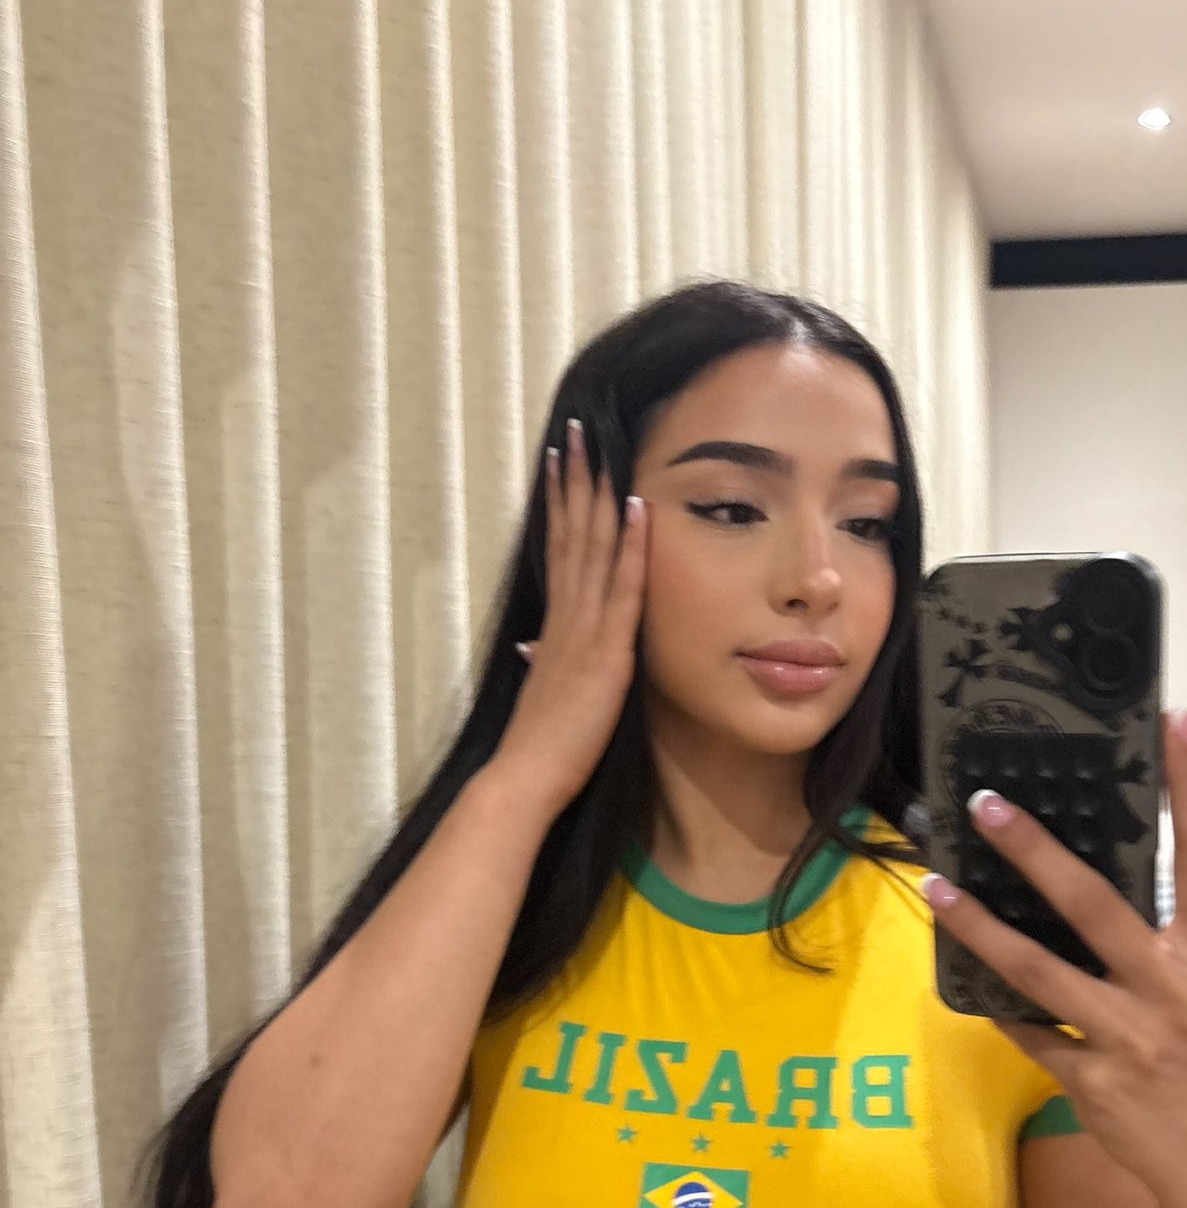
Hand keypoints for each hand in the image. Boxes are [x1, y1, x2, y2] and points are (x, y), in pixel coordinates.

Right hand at [493, 418, 647, 812]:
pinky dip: (630, 547)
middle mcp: (567, 616)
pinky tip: (637, 509)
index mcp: (556, 625)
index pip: (559, 549)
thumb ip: (543, 662)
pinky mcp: (607, 651)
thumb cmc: (542, 745)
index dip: (560, 503)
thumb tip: (531, 647)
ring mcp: (585, 629)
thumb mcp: (545, 693)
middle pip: (571, 534)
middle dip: (575, 481)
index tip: (561, 462)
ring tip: (597, 448)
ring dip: (597, 496)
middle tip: (576, 432)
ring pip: (592, 548)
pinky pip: (622, 589)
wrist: (528, 775)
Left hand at [922, 710, 1186, 1207]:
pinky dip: (1000, 1010)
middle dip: (1035, 851)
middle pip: (1093, 904)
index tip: (1174, 723)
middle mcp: (1172, 989)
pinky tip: (966, 984)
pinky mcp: (1091, 1080)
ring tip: (937, 887)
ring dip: (980, 927)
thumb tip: (1142, 883)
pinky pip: (1031, 1034)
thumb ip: (1183, 944)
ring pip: (1037, 970)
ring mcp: (1128, 1036)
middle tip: (986, 805)